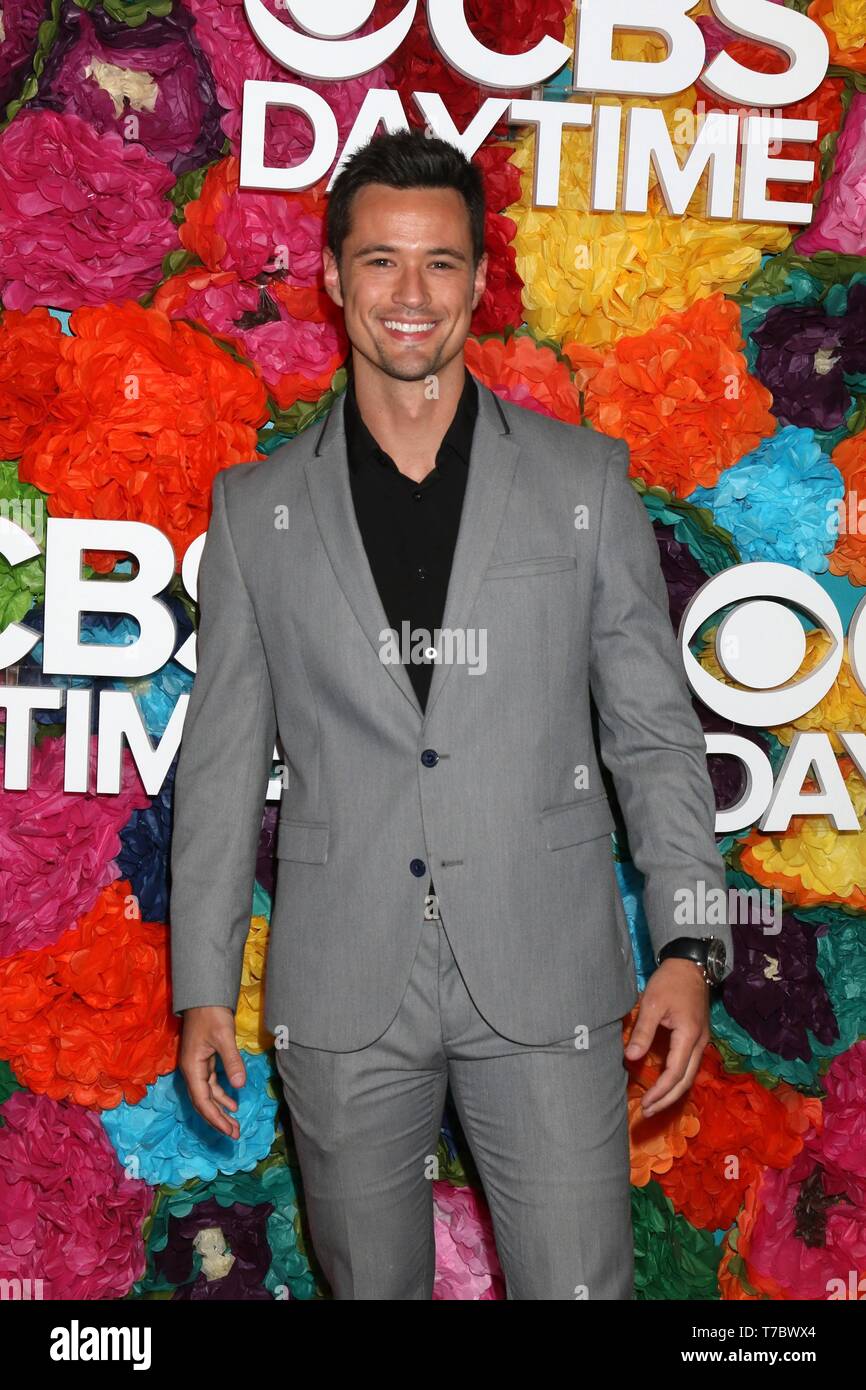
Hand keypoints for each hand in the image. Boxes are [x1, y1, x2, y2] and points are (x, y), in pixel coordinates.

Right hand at [179, 1005, 246, 1138]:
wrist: (204, 996)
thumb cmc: (212, 1014)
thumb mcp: (224, 1037)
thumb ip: (232, 1061)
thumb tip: (240, 1086)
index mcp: (192, 1068)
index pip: (202, 1101)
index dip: (215, 1118)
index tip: (229, 1131)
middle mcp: (191, 1070)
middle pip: (203, 1102)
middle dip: (217, 1120)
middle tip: (234, 1134)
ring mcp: (197, 1066)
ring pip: (207, 1095)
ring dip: (220, 1110)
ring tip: (234, 1124)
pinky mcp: (204, 1060)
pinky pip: (211, 1085)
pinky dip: (221, 1095)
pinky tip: (233, 1103)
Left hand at [624, 958, 709, 1117]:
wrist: (690, 965)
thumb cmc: (670, 982)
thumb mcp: (652, 1004)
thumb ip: (643, 1032)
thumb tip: (630, 1058)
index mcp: (689, 1036)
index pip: (675, 1073)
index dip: (660, 1092)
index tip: (644, 1104)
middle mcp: (699, 1043)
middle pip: (686, 1081)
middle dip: (667, 1099)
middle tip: (648, 1112)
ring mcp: (701, 1041)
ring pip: (690, 1075)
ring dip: (673, 1092)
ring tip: (654, 1104)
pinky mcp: (697, 1037)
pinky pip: (690, 1066)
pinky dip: (678, 1080)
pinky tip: (665, 1084)